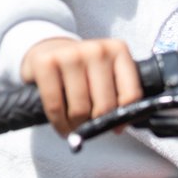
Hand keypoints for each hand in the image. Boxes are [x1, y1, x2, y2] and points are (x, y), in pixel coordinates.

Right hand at [21, 37, 142, 137]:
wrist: (50, 50)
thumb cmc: (82, 69)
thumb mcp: (106, 74)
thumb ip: (118, 94)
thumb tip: (119, 126)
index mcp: (118, 51)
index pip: (130, 94)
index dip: (123, 118)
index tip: (116, 127)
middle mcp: (97, 50)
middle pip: (104, 106)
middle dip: (96, 124)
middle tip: (90, 127)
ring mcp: (71, 54)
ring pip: (80, 110)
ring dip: (77, 127)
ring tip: (75, 125)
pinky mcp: (46, 63)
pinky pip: (55, 106)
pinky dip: (59, 123)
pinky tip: (62, 125)